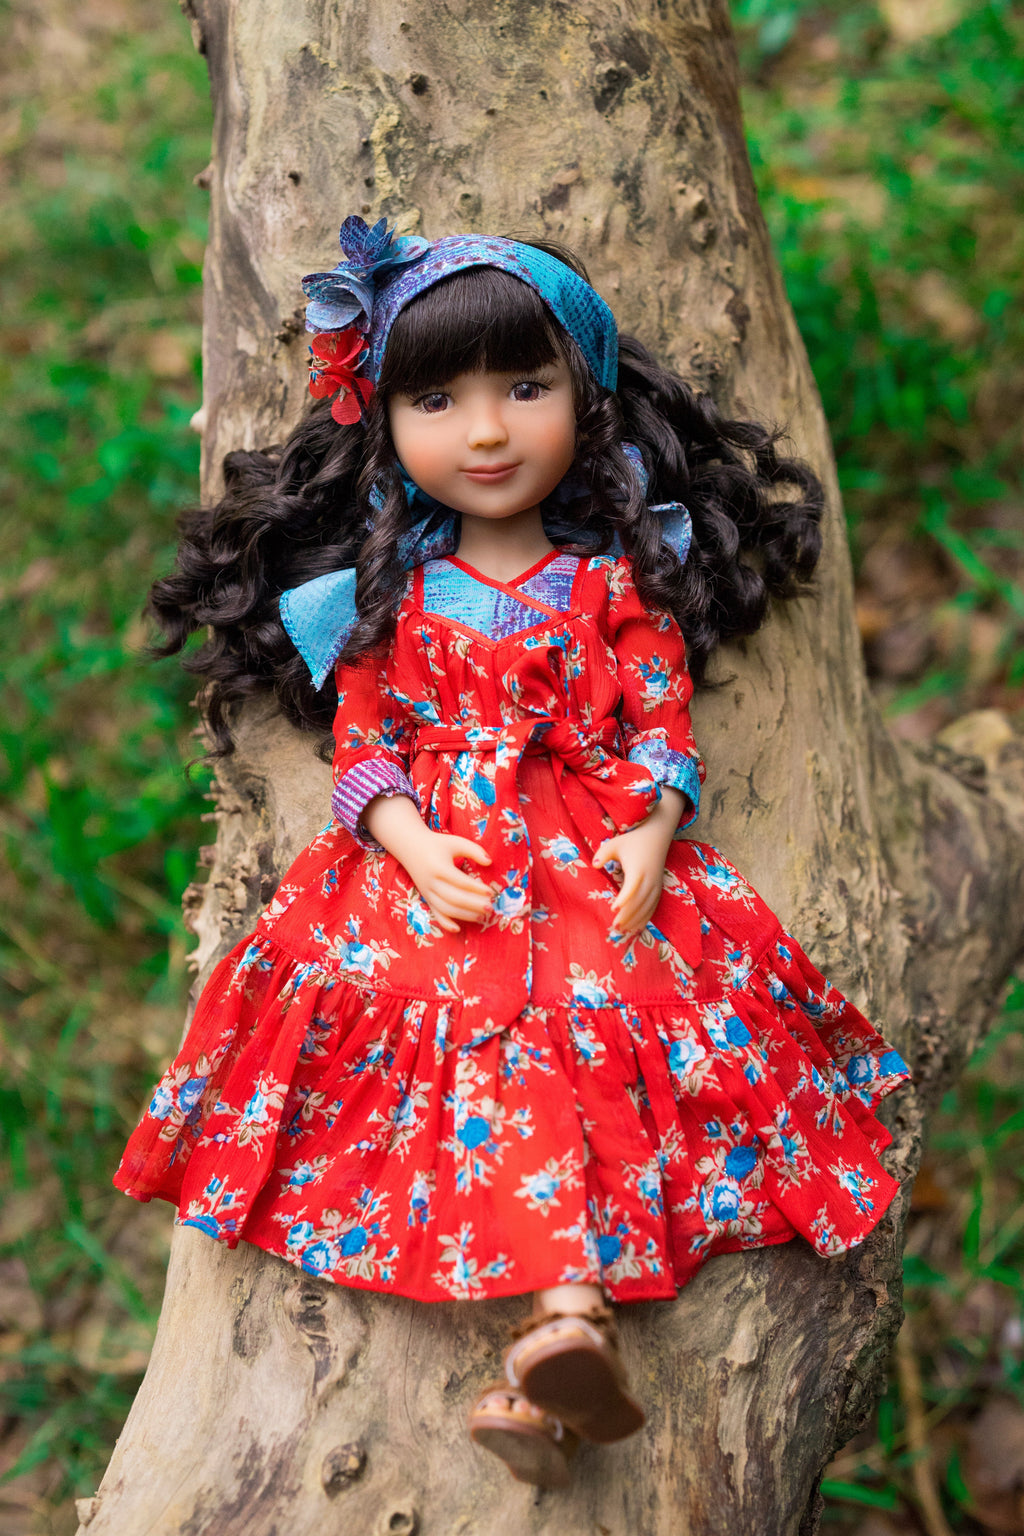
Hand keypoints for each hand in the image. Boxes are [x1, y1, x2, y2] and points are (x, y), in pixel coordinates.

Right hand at [400, 829, 493, 933]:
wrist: (410, 847)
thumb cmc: (437, 844)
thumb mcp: (456, 842)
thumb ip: (474, 851)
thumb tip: (490, 862)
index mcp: (439, 867)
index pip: (460, 882)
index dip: (476, 889)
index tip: (491, 892)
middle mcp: (431, 882)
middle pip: (454, 898)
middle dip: (474, 905)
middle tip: (491, 908)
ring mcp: (427, 892)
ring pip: (446, 909)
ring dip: (465, 915)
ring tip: (482, 916)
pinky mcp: (426, 898)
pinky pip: (435, 914)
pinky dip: (445, 923)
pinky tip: (458, 929)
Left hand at [592, 787, 685, 937]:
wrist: (657, 835)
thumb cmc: (632, 840)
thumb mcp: (615, 843)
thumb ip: (603, 853)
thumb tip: (594, 864)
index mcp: (638, 870)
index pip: (632, 888)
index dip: (623, 900)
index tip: (613, 909)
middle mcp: (650, 880)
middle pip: (639, 902)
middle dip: (627, 916)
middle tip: (614, 927)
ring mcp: (656, 885)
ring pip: (647, 907)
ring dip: (636, 920)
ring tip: (622, 930)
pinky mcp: (658, 888)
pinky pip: (653, 907)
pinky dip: (645, 917)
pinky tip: (635, 927)